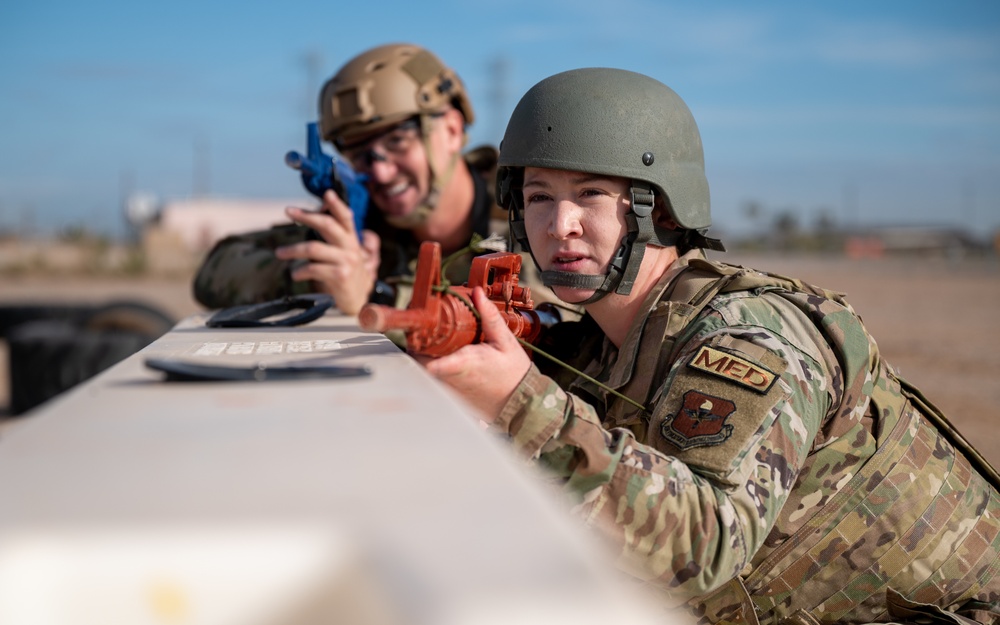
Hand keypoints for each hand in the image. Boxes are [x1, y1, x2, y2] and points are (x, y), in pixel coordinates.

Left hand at [275, 190, 379, 314]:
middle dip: (306, 216)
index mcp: (353, 241)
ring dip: (292, 250)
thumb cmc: (347, 276)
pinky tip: (295, 274)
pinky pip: (313, 268)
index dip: (337, 205)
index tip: (327, 193)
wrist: (358, 302)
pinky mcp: (340, 276)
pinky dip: (299, 271)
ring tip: (279, 253)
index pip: (346, 218)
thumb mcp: (346, 255)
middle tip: (288, 211)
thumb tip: (319, 215)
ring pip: (313, 248)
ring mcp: (347, 262)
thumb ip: (335, 238)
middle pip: (327, 225)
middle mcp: (351, 248)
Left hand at [424, 287, 531, 421]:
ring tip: (430, 338)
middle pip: (419, 359)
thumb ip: (489, 316)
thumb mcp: (506, 340)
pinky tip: (440, 355)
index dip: (418, 343)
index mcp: (465, 363)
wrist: (519, 402)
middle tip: (424, 326)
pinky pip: (430, 378)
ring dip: (422, 353)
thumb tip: (477, 293)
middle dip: (418, 341)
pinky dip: (429, 365)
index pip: (431, 363)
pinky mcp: (448, 395)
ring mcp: (448, 389)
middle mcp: (452, 379)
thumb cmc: (514, 373)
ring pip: (422, 369)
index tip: (416, 329)